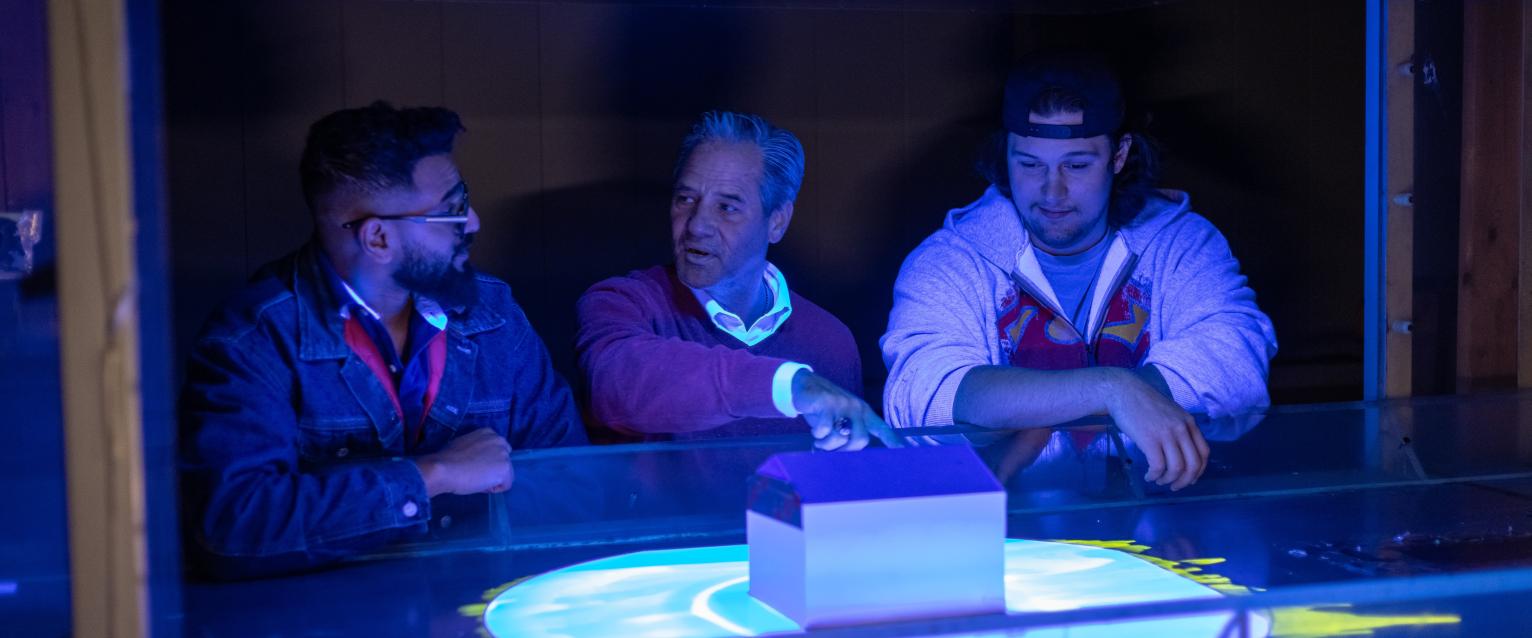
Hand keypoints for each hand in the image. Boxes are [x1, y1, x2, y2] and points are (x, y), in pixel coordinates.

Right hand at [414, 427, 513, 496]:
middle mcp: (500, 440)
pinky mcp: (505, 470)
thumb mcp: (463, 444)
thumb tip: (476, 459)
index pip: (497, 450)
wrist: (444, 468)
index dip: (486, 461)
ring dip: (493, 479)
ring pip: (506, 474)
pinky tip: (480, 485)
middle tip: (476, 474)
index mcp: (489, 432)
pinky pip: (505, 485)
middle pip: (504, 461)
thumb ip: (476, 448)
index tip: (473, 465)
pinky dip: (494, 489)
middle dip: (493, 469)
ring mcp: (504, 455)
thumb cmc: (447, 458)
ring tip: (476, 480)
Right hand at [791, 370, 904, 450]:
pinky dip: (818, 435)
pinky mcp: (826, 403)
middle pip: (860, 440)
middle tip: (829, 447)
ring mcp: (842, 405)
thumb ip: (848, 436)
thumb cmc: (825, 409)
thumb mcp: (841, 419)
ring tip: (820, 440)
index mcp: (864, 413)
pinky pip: (825, 430)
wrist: (805, 384)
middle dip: (843, 449)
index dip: (894, 442)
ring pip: (840, 437)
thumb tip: (846, 459)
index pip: (883, 429)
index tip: (905, 452)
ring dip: (826, 444)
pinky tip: (815, 431)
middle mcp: (857, 408)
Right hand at [1103, 369, 1207, 489]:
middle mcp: (1181, 429)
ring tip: (1158, 480)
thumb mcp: (1170, 412)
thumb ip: (1179, 428)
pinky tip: (1149, 476)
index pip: (1204, 453)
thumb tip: (1181, 451)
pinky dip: (1154, 475)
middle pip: (1193, 464)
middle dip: (1185, 481)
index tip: (1190, 478)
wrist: (1123, 391)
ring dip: (1168, 479)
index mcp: (1188, 422)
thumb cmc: (1143, 402)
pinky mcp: (1149, 439)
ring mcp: (1166, 434)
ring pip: (1177, 468)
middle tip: (1174, 486)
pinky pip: (1158, 466)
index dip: (1199, 470)